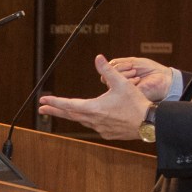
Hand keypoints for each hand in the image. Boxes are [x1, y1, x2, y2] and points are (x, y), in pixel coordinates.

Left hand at [36, 54, 153, 142]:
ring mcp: (100, 129)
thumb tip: (98, 57)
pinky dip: (88, 120)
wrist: (149, 123)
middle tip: (42, 109)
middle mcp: (94, 120)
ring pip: (81, 121)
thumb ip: (108, 70)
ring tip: (63, 111)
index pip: (69, 105)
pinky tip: (89, 117)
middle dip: (55, 110)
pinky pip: (94, 126)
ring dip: (71, 115)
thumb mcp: (122, 83)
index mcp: (94, 108)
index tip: (43, 101)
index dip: (55, 102)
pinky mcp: (107, 134)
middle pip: (70, 115)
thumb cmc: (136, 103)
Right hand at [106, 55, 179, 101]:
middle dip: (120, 69)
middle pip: (106, 76)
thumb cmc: (150, 69)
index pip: (106, 72)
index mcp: (119, 77)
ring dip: (125, 74)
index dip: (115, 66)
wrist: (163, 78)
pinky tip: (138, 80)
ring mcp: (121, 93)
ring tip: (136, 74)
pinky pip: (119, 88)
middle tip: (133, 69)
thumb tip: (101, 62)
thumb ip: (117, 63)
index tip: (129, 64)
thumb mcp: (132, 62)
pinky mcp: (126, 98)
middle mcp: (118, 86)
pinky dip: (129, 81)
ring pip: (111, 82)